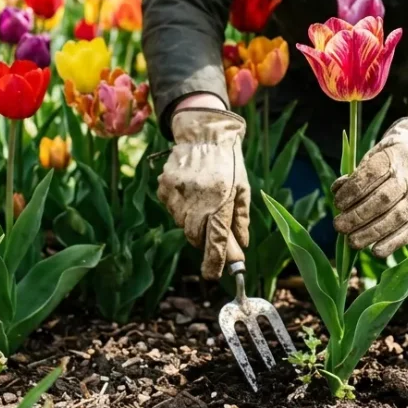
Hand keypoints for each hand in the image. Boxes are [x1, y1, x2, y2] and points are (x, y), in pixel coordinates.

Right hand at [157, 108, 249, 278]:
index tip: (213, 275)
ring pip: (182, 224)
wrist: (204, 132)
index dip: (215, 261)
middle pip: (196, 237)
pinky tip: (190, 191)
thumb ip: (240, 220)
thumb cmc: (229, 162)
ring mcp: (177, 194)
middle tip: (213, 227)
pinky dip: (181, 208)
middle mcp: (197, 200)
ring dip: (193, 222)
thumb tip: (241, 247)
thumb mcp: (242, 189)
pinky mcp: (164, 187)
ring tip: (203, 200)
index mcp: (221, 201)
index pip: (216, 240)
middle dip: (205, 239)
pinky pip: (172, 209)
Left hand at [331, 116, 407, 256]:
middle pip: (383, 199)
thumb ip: (356, 175)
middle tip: (339, 226)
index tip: (337, 203)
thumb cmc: (389, 161)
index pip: (371, 175)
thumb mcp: (373, 156)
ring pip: (397, 217)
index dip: (352, 191)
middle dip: (358, 216)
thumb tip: (337, 192)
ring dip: (372, 233)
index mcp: (393, 158)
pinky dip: (393, 243)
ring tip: (352, 242)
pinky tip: (376, 251)